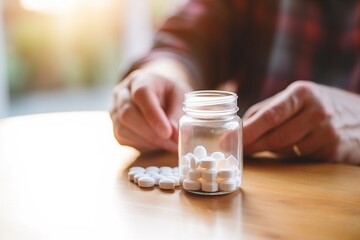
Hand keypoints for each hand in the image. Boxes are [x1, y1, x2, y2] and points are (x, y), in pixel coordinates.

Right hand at [110, 62, 191, 152]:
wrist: (156, 92)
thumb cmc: (170, 93)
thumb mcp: (181, 97)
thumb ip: (178, 114)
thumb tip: (174, 135)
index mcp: (141, 79)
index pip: (141, 94)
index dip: (153, 115)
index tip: (167, 132)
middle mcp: (122, 92)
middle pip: (127, 114)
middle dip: (151, 133)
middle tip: (172, 143)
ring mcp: (114, 109)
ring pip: (122, 129)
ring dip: (147, 141)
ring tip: (168, 143)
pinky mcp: (114, 125)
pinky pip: (122, 138)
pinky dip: (141, 145)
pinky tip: (156, 143)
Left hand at [243, 81, 359, 163]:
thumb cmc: (318, 105)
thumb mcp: (296, 98)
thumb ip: (267, 110)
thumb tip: (239, 126)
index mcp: (302, 93)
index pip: (269, 116)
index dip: (246, 131)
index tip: (226, 140)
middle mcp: (317, 111)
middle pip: (275, 136)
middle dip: (252, 145)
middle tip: (235, 150)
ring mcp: (328, 133)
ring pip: (286, 150)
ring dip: (271, 150)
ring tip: (265, 144)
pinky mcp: (333, 152)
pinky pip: (300, 157)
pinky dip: (290, 154)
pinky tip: (291, 147)